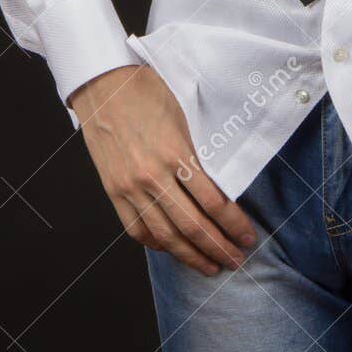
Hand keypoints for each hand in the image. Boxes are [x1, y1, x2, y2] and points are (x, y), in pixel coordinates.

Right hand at [70, 63, 258, 276]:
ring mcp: (130, 187)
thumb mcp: (183, 118)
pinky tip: (172, 249)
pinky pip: (136, 228)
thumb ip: (197, 155)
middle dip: (218, 248)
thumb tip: (218, 189)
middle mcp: (152, 176)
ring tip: (209, 266)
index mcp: (175, 154)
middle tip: (236, 260)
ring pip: (165, 235)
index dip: (233, 224)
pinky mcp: (113, 191)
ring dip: (190, 256)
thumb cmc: (148, 92)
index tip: (247, 236)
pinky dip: (156, 244)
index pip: (212, 202)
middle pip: (192, 226)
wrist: (104, 84)